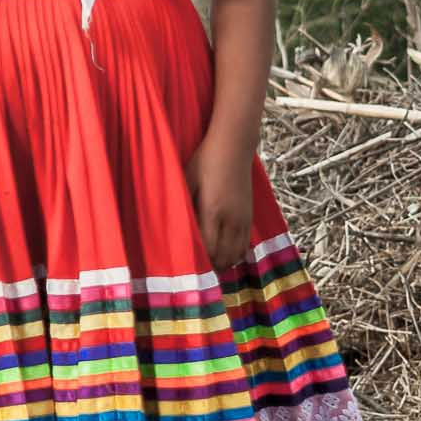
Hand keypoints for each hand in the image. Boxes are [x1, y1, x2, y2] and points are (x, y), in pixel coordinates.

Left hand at [188, 142, 254, 282]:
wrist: (234, 146)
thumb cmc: (205, 160)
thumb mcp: (186, 180)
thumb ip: (182, 205)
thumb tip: (171, 228)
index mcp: (213, 210)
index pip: (207, 249)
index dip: (197, 263)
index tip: (184, 270)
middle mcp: (231, 218)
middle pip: (223, 257)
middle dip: (209, 269)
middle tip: (194, 275)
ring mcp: (244, 218)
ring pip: (236, 254)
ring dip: (223, 264)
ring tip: (208, 268)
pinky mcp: (250, 215)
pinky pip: (244, 245)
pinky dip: (234, 255)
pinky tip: (223, 256)